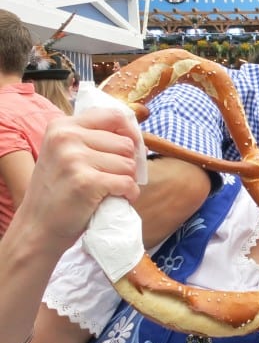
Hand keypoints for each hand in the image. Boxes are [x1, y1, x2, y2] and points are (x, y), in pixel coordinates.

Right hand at [15, 109, 140, 253]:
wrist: (38, 226)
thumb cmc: (59, 190)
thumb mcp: (65, 153)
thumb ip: (92, 138)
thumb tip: (137, 138)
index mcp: (62, 126)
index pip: (114, 116)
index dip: (130, 133)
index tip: (132, 150)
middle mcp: (66, 137)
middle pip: (125, 143)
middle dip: (128, 163)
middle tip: (114, 177)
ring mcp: (74, 159)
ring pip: (129, 164)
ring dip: (128, 180)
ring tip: (110, 189)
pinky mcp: (86, 182)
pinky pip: (127, 183)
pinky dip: (129, 194)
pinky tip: (117, 198)